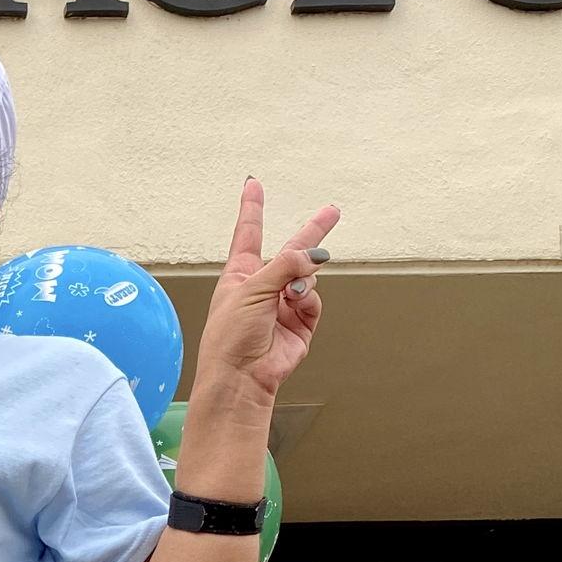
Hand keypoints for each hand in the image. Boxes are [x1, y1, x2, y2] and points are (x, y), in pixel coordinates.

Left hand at [198, 180, 340, 401]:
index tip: (252, 184)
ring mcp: (283, 305)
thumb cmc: (230, 336)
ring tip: (291, 293)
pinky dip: (309, 301)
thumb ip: (284, 266)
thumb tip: (313, 255)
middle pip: (292, 252)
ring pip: (307, 277)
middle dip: (312, 232)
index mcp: (240, 275)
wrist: (241, 377)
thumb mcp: (250, 290)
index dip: (252, 208)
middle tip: (332, 211)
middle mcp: (262, 287)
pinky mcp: (300, 323)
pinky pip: (314, 301)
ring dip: (303, 280)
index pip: (248, 234)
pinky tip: (297, 306)